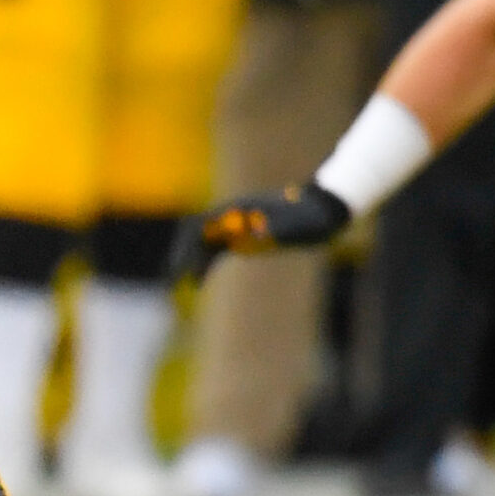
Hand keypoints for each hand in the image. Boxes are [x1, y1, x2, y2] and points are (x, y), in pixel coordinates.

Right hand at [172, 181, 349, 280]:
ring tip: (186, 285)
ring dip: (191, 263)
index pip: (200, 225)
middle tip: (172, 278)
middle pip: (194, 234)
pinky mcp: (241, 238)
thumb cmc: (309, 217)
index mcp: (237, 209)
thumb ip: (277, 228)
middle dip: (181, 255)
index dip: (187, 245)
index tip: (181, 266)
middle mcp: (230, 216)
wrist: (322, 212)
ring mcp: (234, 226)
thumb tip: (258, 236)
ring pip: (202, 244)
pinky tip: (199, 284)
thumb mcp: (297, 224)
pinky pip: (214, 252)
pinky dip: (204, 266)